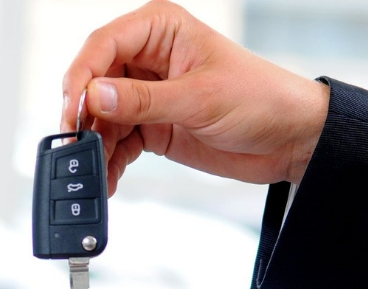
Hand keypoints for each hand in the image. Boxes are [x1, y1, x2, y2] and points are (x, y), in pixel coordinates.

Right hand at [62, 0, 329, 194]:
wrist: (293, 140)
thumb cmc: (262, 99)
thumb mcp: (200, 98)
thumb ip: (144, 100)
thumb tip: (95, 97)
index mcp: (161, 30)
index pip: (104, 45)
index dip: (83, 76)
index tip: (75, 109)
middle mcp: (149, 58)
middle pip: (95, 82)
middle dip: (84, 116)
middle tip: (77, 145)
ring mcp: (148, 94)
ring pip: (102, 117)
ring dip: (95, 145)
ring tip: (92, 171)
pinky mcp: (153, 126)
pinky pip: (119, 141)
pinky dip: (110, 161)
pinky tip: (108, 179)